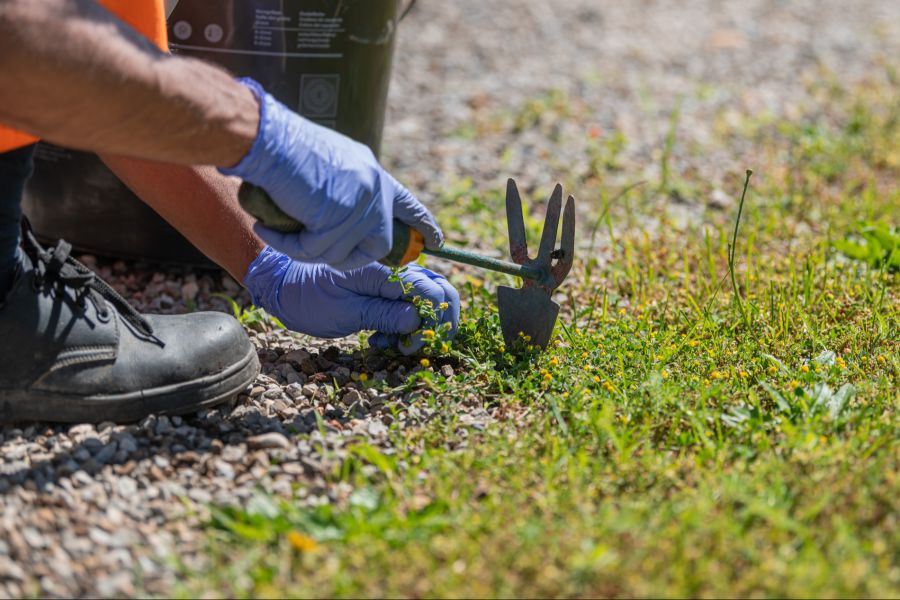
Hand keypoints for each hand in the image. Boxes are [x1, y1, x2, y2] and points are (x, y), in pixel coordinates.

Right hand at [221, 78, 442, 271]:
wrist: (270, 139)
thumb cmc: (287, 146)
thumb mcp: (331, 164)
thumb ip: (347, 189)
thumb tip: (346, 219)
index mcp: (374, 175)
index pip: (407, 205)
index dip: (422, 224)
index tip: (436, 241)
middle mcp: (374, 191)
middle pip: (378, 245)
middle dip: (352, 258)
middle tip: (324, 253)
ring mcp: (359, 207)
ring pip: (340, 254)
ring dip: (307, 248)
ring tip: (281, 230)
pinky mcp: (336, 222)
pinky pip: (312, 252)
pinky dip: (286, 244)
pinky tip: (267, 229)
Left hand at [243, 247, 458, 354]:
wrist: (285, 285)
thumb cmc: (308, 299)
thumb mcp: (343, 312)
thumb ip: (382, 314)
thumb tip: (417, 320)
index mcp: (384, 270)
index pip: (430, 290)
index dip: (432, 322)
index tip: (411, 346)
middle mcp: (395, 268)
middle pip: (441, 290)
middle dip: (436, 324)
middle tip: (411, 347)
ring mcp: (394, 275)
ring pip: (431, 297)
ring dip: (421, 325)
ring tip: (393, 343)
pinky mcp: (388, 285)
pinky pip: (413, 301)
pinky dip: (408, 323)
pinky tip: (383, 336)